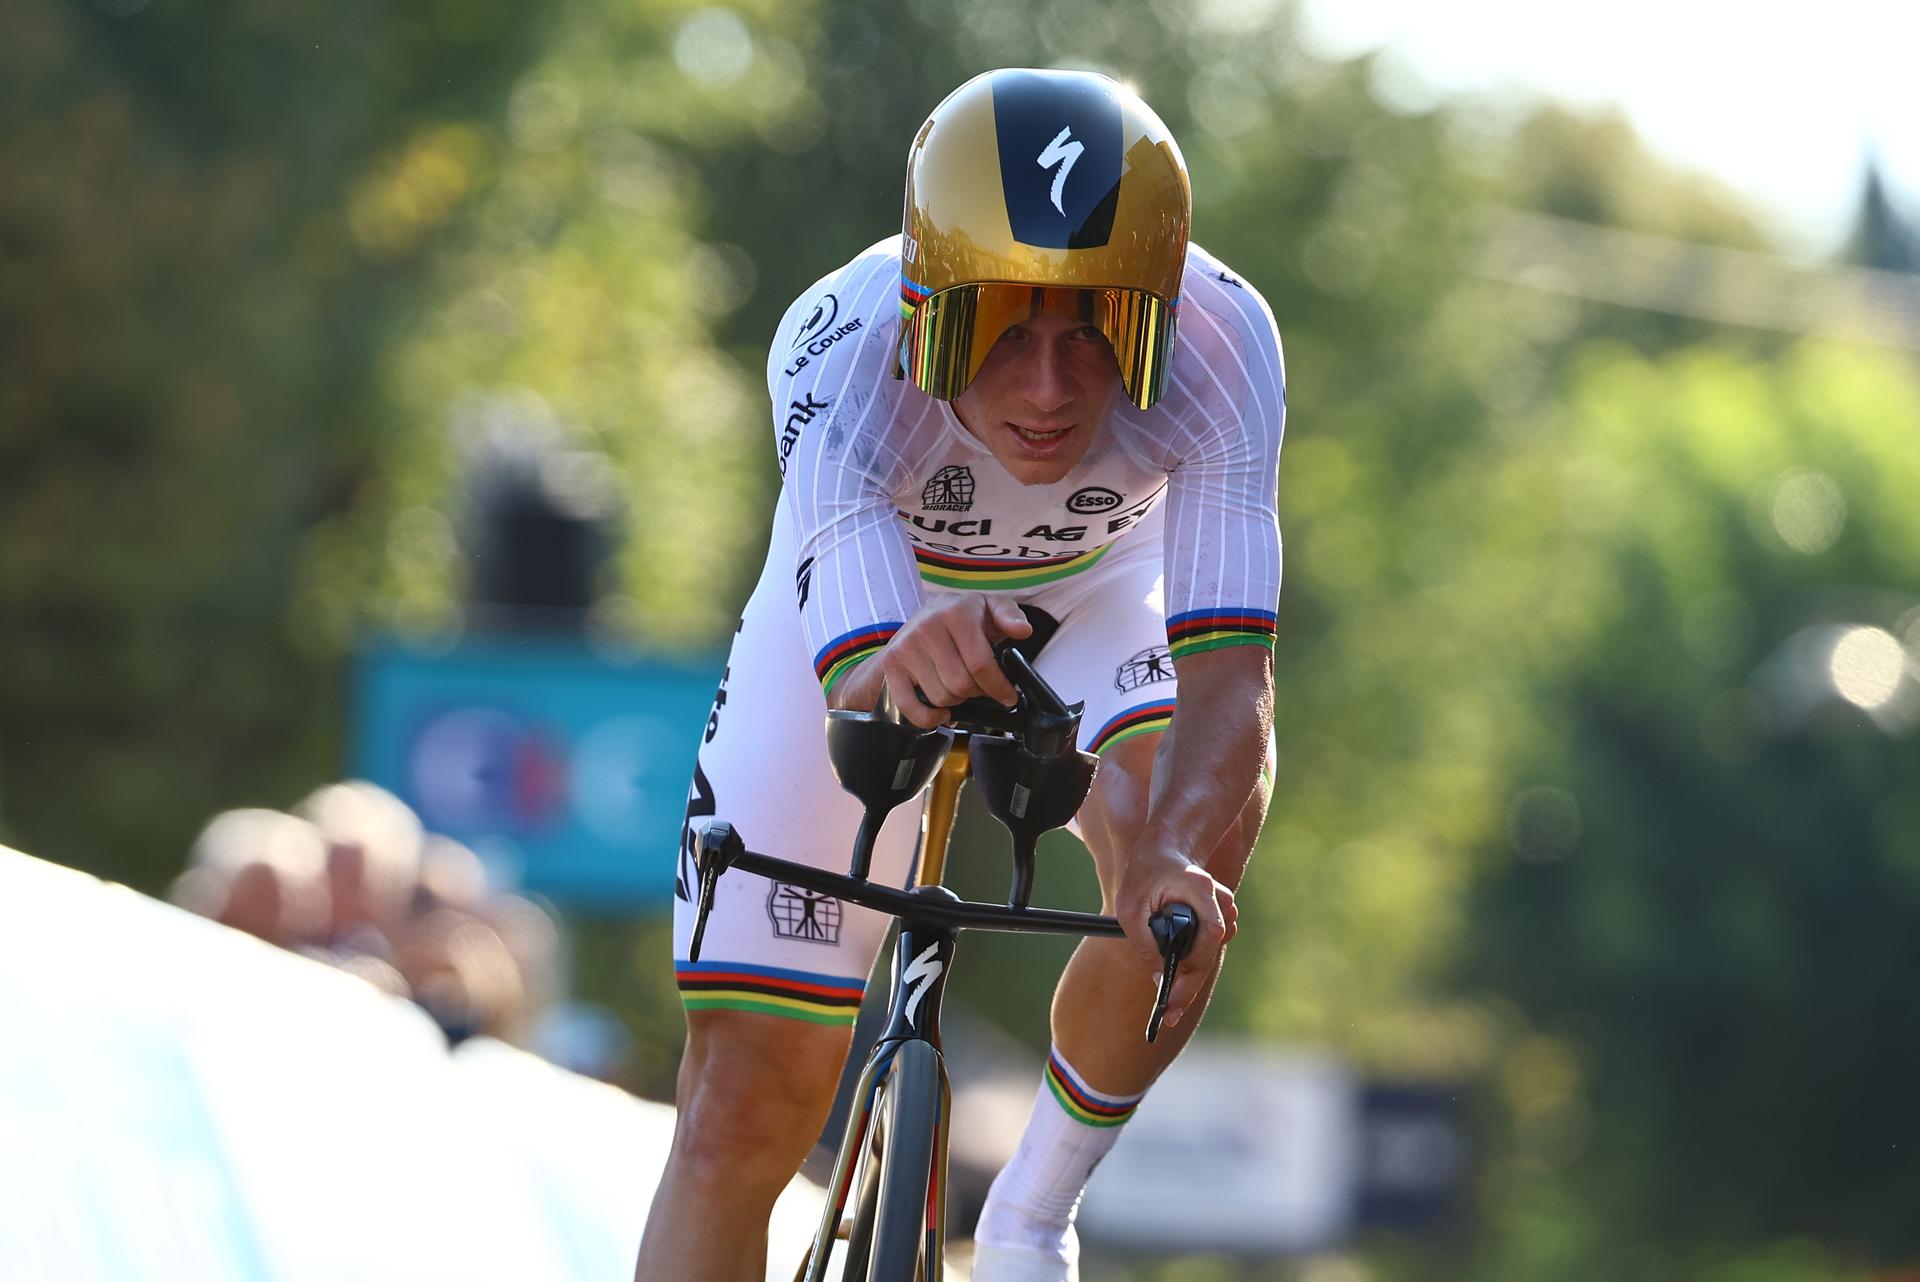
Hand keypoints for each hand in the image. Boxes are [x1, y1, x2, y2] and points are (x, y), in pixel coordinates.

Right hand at [840, 597, 1032, 727]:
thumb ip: (1010, 615)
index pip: (980, 665)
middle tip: (978, 685)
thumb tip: (1023, 630)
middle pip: (961, 685)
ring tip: (957, 686)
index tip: (1008, 697)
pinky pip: (911, 708)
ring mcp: (906, 648)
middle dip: (976, 692)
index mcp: (956, 613)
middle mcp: (927, 628)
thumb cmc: (961, 616)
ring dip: (955, 701)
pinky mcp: (891, 666)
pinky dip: (929, 718)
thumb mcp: (990, 607)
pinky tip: (940, 710)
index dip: (998, 687)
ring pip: (941, 698)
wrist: (921, 617)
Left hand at [1116, 845, 1237, 1032]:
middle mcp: (1219, 900)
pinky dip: (1191, 962)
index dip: (1193, 969)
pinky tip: (1175, 972)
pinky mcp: (1218, 917)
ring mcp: (1222, 909)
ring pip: (1210, 952)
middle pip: (1210, 952)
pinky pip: (1207, 947)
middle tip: (1168, 1015)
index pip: (1209, 936)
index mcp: (1201, 890)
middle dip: (1189, 984)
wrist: (1164, 849)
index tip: (1173, 1000)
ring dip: (1189, 972)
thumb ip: (1144, 944)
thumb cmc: (1145, 874)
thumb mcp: (1131, 909)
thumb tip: (1159, 980)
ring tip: (1169, 995)